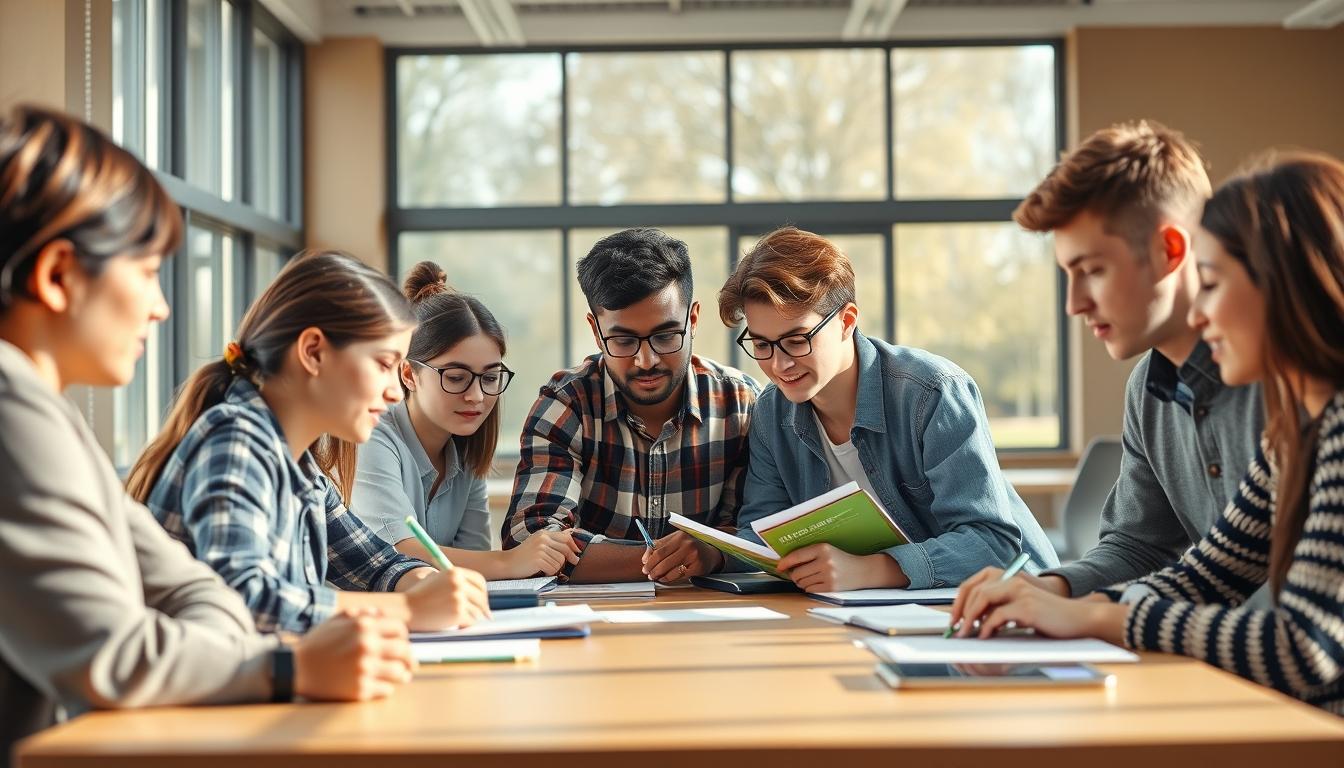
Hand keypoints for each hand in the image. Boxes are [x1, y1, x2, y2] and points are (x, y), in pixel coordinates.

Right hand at [293, 609, 413, 700]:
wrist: (294, 670)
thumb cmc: (316, 644)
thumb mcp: (335, 620)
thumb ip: (360, 613)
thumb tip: (381, 613)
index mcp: (363, 626)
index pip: (400, 629)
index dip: (403, 636)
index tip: (401, 643)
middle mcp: (367, 646)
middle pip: (405, 651)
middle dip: (409, 657)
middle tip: (410, 663)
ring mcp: (365, 669)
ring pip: (400, 672)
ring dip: (402, 674)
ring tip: (402, 676)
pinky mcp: (360, 690)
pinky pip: (387, 690)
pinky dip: (387, 688)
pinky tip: (384, 686)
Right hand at [403, 567, 490, 630]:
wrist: (406, 609)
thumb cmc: (420, 596)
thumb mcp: (437, 580)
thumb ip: (457, 581)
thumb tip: (479, 593)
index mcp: (455, 572)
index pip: (479, 581)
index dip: (482, 592)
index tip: (481, 601)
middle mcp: (458, 583)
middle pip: (481, 596)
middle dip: (482, 607)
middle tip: (483, 615)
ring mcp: (459, 598)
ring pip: (477, 610)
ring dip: (472, 616)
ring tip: (462, 619)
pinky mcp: (458, 613)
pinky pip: (471, 621)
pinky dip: (466, 624)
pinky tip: (458, 625)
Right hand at [506, 529, 581, 576]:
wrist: (507, 563)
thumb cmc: (522, 555)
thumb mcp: (537, 543)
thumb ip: (551, 541)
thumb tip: (570, 538)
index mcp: (543, 534)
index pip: (565, 537)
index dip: (573, 545)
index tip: (577, 552)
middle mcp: (543, 539)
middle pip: (565, 549)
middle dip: (570, 558)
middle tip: (574, 562)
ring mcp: (540, 549)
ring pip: (560, 561)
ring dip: (556, 568)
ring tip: (546, 568)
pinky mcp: (538, 559)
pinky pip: (553, 569)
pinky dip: (549, 573)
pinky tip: (542, 572)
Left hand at [641, 531, 721, 582]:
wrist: (710, 554)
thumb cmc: (691, 548)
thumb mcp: (676, 541)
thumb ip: (661, 546)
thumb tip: (645, 557)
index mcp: (679, 536)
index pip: (658, 548)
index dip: (649, 558)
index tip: (644, 564)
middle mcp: (686, 544)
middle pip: (662, 559)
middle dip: (652, 568)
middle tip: (647, 573)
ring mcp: (692, 556)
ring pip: (669, 568)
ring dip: (659, 575)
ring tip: (655, 577)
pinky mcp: (696, 567)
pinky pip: (678, 575)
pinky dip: (669, 578)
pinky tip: (665, 578)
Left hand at [776, 544, 905, 591]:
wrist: (863, 571)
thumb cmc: (841, 560)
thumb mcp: (827, 551)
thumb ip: (808, 555)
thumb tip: (785, 565)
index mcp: (822, 548)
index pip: (797, 556)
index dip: (785, 562)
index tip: (779, 566)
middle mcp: (825, 561)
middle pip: (797, 573)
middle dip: (795, 575)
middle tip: (800, 574)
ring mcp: (828, 575)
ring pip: (802, 583)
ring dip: (802, 582)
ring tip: (812, 577)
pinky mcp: (831, 588)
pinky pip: (809, 590)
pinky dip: (810, 588)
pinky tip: (818, 583)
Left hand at [949, 569, 1127, 642]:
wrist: (1078, 619)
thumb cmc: (1048, 617)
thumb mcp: (1020, 609)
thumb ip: (1000, 609)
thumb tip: (974, 622)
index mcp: (1008, 578)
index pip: (973, 584)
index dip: (959, 602)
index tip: (953, 619)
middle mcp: (1012, 580)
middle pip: (974, 591)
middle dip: (960, 611)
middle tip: (955, 630)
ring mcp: (1019, 592)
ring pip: (983, 600)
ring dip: (970, 619)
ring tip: (965, 635)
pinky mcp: (1027, 606)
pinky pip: (998, 615)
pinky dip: (987, 627)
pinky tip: (984, 637)